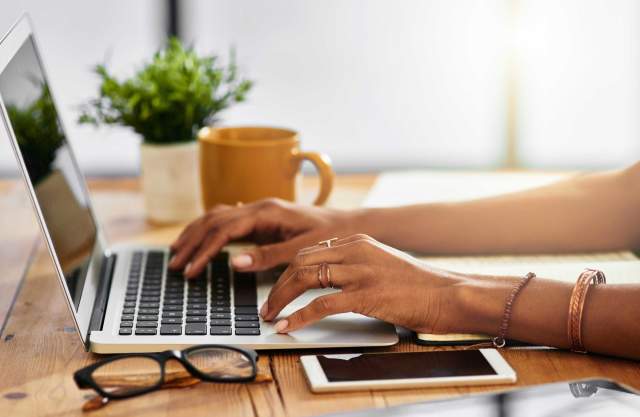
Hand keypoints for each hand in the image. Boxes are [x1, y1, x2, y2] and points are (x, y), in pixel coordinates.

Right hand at [169, 198, 360, 278]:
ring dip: (195, 233)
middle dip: (191, 242)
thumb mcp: (301, 249)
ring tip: (177, 252)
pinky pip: (227, 219)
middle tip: (174, 264)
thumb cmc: (329, 236)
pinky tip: (200, 237)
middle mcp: (259, 207)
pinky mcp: (261, 217)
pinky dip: (209, 229)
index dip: (204, 251)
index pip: (224, 230)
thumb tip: (234, 262)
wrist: (347, 225)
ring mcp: (259, 210)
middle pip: (213, 220)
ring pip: (217, 216)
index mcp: (267, 212)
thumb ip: (268, 256)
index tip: (191, 270)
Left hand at [261, 234, 468, 333]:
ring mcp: (360, 271)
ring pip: (305, 278)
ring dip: (282, 299)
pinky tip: (289, 325)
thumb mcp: (381, 263)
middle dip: (278, 284)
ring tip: (271, 315)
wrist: (447, 293)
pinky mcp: (365, 294)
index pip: (310, 251)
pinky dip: (299, 316)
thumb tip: (326, 280)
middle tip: (268, 304)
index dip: (287, 271)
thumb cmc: (417, 284)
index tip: (276, 286)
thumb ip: (355, 264)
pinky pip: (321, 304)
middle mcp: (355, 250)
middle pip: (301, 261)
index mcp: (357, 241)